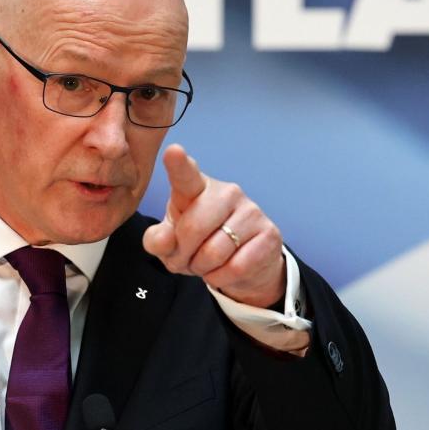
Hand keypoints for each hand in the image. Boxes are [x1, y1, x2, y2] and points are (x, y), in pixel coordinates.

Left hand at [142, 144, 285, 307]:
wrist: (243, 264)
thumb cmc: (199, 244)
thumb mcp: (171, 243)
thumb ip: (158, 240)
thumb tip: (163, 240)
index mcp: (197, 187)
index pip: (186, 174)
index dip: (179, 164)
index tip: (173, 151)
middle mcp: (227, 192)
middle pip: (194, 228)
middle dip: (182, 255)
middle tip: (185, 260)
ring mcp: (251, 211)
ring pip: (215, 252)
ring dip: (202, 269)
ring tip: (205, 265)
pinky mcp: (270, 234)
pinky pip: (237, 267)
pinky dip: (222, 278)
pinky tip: (224, 270)